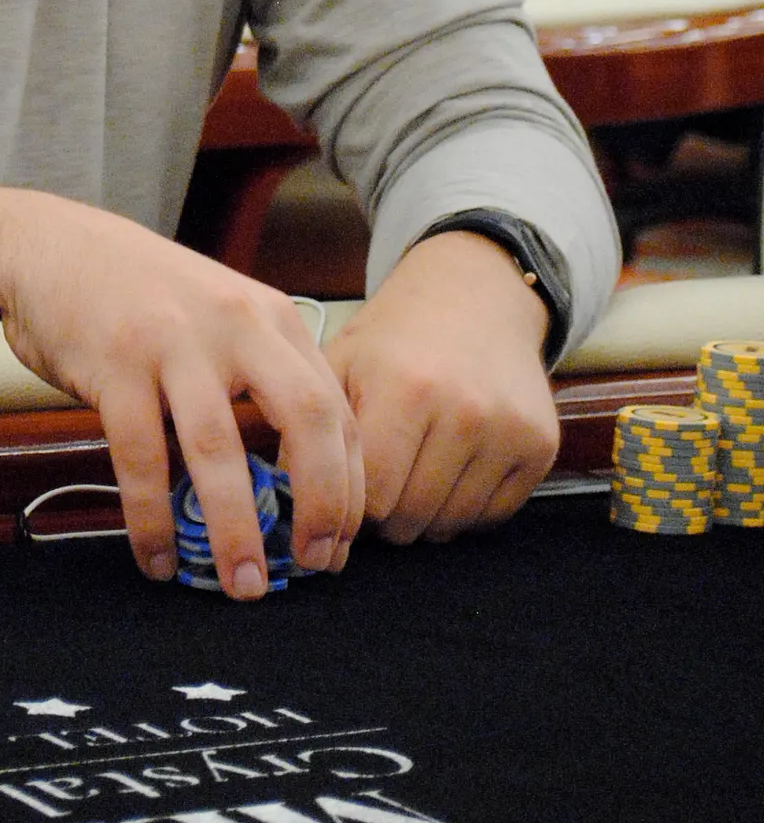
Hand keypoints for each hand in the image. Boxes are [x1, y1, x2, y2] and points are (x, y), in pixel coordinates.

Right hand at [0, 193, 363, 596]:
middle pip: (304, 418)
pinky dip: (151, 518)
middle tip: (315, 564)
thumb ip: (260, 374)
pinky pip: (140, 457)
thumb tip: (296, 479)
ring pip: (219, 447)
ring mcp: (173, 341)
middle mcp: (233, 324)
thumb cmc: (139, 293)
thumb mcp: (219, 314)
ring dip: (236, 528)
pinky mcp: (114, 364)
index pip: (334, 409)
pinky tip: (157, 558)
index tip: (340, 542)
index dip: (349, 484)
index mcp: (270, 317)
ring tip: (242, 584)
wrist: (49, 246)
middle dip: (321, 502)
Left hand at [325, 232, 559, 540]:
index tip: (342, 488)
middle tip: (376, 484)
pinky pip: (492, 517)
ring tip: (410, 472)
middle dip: (383, 515)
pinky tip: (449, 470)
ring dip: (423, 515)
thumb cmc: (395, 338)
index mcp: (404, 388)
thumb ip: (307, 430)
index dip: (347, 502)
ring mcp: (509, 431)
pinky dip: (464, 509)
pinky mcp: (541, 447)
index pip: (369, 495)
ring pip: (450, 524)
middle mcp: (464, 412)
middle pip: (410, 518)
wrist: (475, 298)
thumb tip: (280, 502)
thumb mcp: (339, 364)